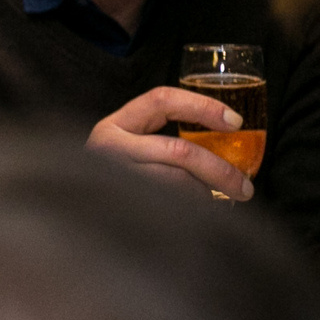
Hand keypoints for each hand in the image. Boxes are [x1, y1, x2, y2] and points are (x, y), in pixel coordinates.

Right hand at [87, 86, 255, 199]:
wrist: (74, 219)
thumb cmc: (114, 178)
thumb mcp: (130, 148)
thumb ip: (163, 138)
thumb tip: (227, 140)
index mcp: (114, 125)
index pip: (162, 100)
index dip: (202, 106)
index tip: (236, 122)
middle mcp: (108, 148)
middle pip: (179, 151)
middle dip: (220, 170)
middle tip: (245, 187)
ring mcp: (111, 178)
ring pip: (176, 184)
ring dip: (207, 195)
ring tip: (222, 203)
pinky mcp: (118, 205)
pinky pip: (168, 207)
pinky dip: (192, 212)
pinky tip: (202, 215)